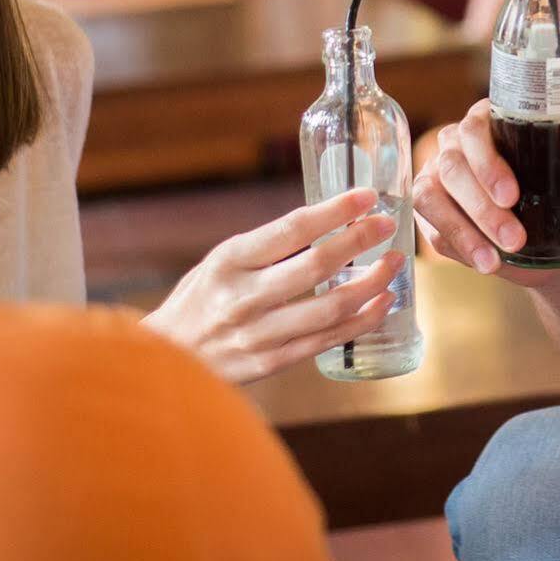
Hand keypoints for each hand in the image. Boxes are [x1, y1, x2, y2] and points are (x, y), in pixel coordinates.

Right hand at [139, 189, 401, 384]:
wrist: (165, 361)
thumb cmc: (199, 302)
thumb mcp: (220, 264)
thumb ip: (266, 249)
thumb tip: (329, 222)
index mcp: (229, 261)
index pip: (292, 229)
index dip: (335, 210)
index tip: (367, 197)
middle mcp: (243, 297)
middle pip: (316, 265)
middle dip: (360, 241)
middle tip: (388, 224)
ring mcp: (258, 334)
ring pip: (330, 307)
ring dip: (371, 283)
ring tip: (393, 264)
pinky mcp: (271, 363)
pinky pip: (327, 340)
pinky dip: (361, 321)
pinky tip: (382, 304)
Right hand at [413, 99, 559, 287]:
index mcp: (494, 122)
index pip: (475, 128)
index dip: (487, 162)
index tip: (512, 196)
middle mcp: (459, 146)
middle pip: (452, 166)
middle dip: (482, 206)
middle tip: (515, 238)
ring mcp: (440, 180)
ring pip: (432, 197)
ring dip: (465, 230)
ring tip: (498, 260)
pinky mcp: (433, 217)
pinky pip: (433, 229)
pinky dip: (460, 247)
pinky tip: (487, 263)